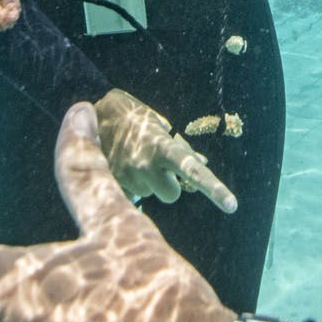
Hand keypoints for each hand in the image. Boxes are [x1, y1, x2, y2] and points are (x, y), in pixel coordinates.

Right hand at [89, 88, 238, 211]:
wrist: (90, 115)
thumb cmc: (132, 117)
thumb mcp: (157, 125)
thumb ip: (179, 145)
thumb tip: (203, 162)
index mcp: (163, 147)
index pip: (193, 170)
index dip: (213, 187)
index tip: (231, 205)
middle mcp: (146, 167)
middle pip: (172, 195)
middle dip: (169, 185)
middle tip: (159, 167)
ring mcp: (128, 179)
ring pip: (149, 194)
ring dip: (146, 182)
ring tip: (134, 159)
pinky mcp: (112, 187)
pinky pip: (131, 195)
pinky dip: (129, 185)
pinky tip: (121, 167)